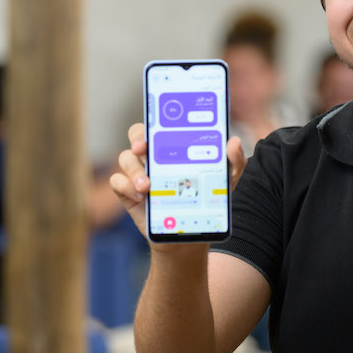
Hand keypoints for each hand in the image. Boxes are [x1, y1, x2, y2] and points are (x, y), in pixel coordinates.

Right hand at [109, 123, 245, 240]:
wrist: (189, 234)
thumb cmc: (205, 200)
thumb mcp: (225, 182)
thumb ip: (234, 162)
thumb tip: (233, 141)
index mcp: (172, 148)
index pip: (159, 125)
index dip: (154, 119)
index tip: (157, 124)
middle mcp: (152, 157)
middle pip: (136, 135)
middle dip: (137, 138)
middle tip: (143, 149)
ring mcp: (138, 174)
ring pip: (125, 159)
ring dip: (134, 169)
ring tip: (147, 185)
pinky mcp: (128, 193)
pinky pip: (118, 182)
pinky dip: (125, 186)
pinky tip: (140, 197)